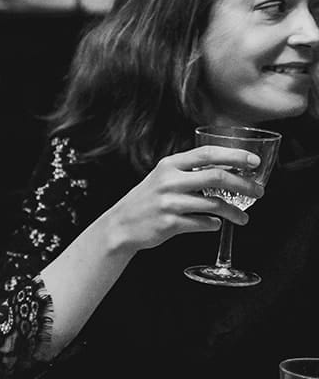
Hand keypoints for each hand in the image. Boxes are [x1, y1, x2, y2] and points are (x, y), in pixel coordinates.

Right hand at [97, 145, 263, 254]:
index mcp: (169, 165)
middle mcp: (169, 181)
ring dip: (235, 211)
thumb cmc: (147, 201)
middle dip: (244, 184)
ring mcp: (169, 202)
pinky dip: (214, 225)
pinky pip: (203, 223)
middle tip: (258, 191)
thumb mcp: (162, 177)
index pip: (207, 153)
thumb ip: (189, 172)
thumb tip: (229, 172)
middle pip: (217, 177)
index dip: (234, 156)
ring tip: (243, 217)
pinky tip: (215, 224)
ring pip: (215, 204)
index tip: (253, 162)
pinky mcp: (170, 223)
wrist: (120, 225)